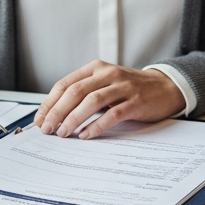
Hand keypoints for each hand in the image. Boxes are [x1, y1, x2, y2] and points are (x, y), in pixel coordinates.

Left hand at [33, 60, 185, 139]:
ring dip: (74, 118)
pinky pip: (112, 114)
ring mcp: (123, 87)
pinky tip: (86, 135)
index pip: (65, 84)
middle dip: (57, 112)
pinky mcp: (135, 101)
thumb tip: (55, 115)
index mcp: (96, 69)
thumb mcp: (105, 84)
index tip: (39, 119)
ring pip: (92, 101)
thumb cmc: (129, 89)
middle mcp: (108, 74)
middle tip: (47, 129)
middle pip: (75, 91)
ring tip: (63, 133)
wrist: (164, 87)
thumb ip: (84, 93)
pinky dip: (97, 126)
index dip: (50, 102)